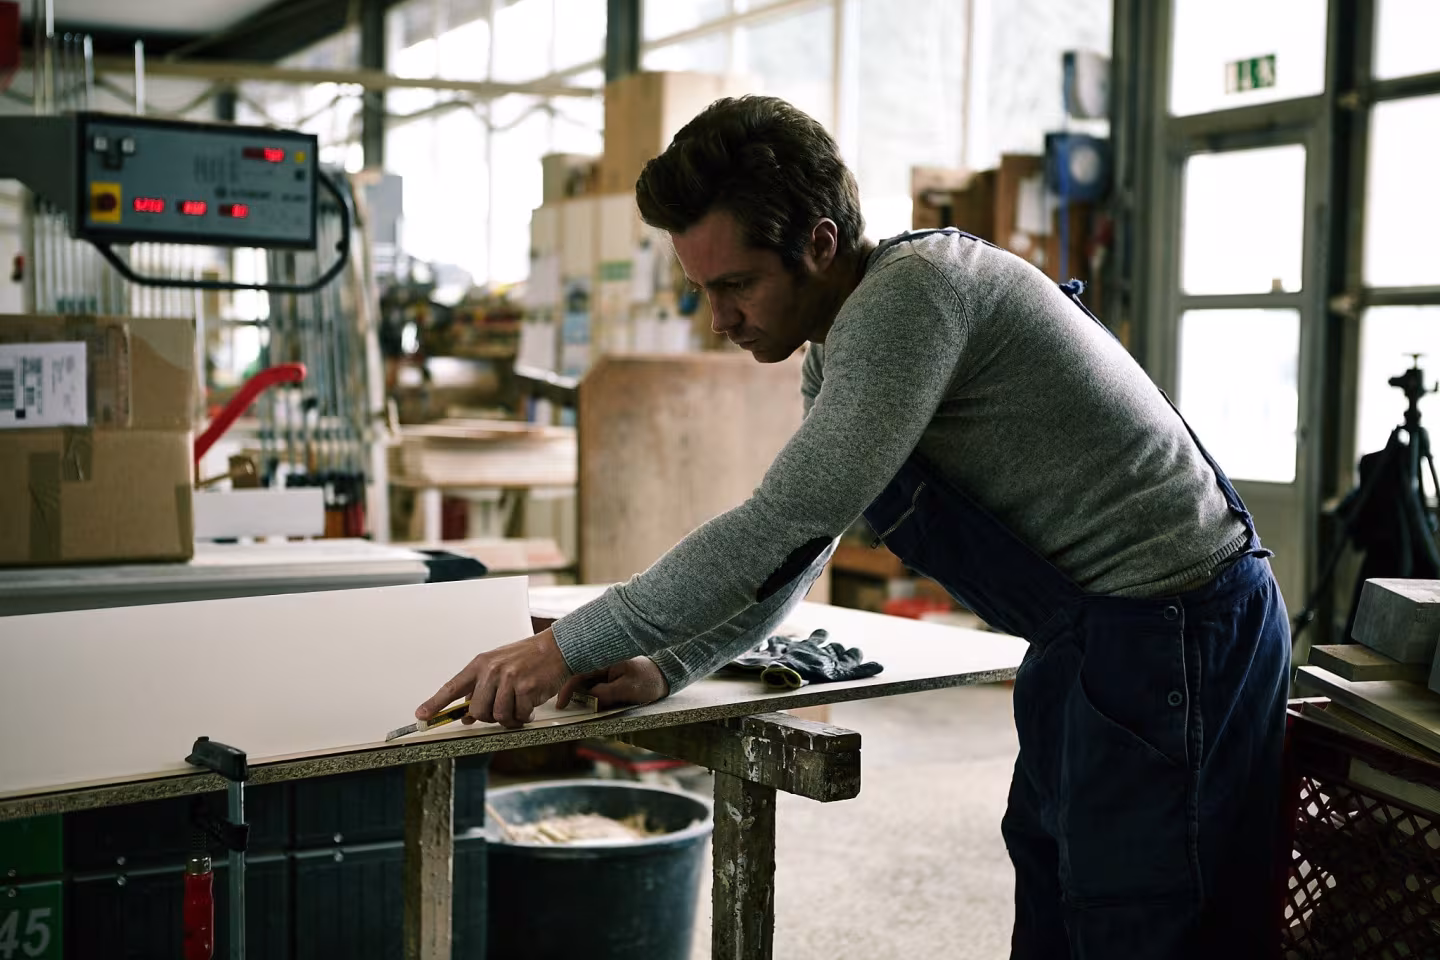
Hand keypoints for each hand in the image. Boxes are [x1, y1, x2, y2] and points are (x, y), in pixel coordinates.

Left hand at [416, 629, 571, 729]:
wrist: (556, 648)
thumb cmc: (526, 658)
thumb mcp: (499, 666)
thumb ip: (481, 689)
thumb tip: (468, 716)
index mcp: (481, 664)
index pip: (452, 687)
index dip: (435, 704)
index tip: (422, 716)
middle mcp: (492, 671)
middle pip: (477, 711)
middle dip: (489, 717)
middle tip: (502, 709)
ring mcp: (509, 680)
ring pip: (498, 716)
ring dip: (510, 717)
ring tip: (519, 706)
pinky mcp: (526, 688)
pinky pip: (518, 715)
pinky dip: (524, 716)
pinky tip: (530, 705)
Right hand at [557, 657, 669, 709]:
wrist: (666, 676)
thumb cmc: (649, 680)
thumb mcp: (629, 689)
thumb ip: (606, 693)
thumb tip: (587, 699)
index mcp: (605, 660)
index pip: (579, 672)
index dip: (567, 689)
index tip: (561, 704)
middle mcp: (602, 663)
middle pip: (579, 678)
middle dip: (572, 693)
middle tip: (568, 708)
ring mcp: (604, 670)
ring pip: (586, 684)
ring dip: (582, 696)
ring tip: (585, 708)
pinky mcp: (608, 677)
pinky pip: (594, 686)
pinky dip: (591, 696)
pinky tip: (594, 703)